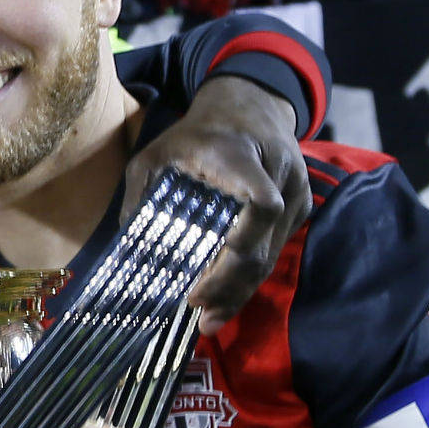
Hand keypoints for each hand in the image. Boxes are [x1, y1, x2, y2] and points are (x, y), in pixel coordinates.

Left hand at [122, 75, 309, 331]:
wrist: (251, 106)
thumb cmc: (197, 134)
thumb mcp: (156, 153)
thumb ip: (140, 193)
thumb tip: (128, 243)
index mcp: (242, 157)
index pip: (260, 202)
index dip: (243, 239)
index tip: (209, 270)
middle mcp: (279, 177)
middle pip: (261, 244)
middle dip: (229, 285)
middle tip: (197, 310)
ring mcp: (296, 194)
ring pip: (270, 256)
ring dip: (239, 292)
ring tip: (209, 320)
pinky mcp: (300, 208)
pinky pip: (275, 251)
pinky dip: (249, 277)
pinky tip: (225, 299)